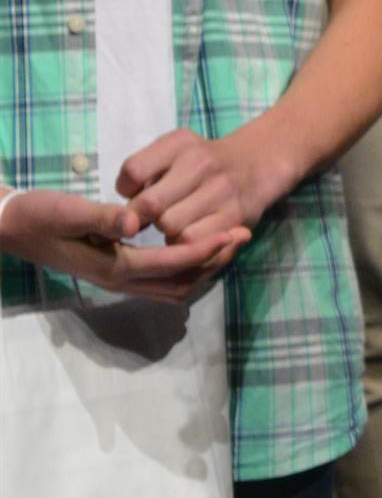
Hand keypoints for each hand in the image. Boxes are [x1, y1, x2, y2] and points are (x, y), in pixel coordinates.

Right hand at [0, 183, 246, 299]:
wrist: (11, 228)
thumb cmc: (38, 216)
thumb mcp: (66, 211)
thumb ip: (101, 217)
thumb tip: (134, 221)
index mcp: (114, 266)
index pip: (173, 263)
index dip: (206, 249)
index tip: (234, 231)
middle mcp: (120, 280)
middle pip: (181, 281)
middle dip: (215, 260)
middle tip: (242, 235)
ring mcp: (118, 281)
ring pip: (174, 286)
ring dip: (204, 266)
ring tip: (228, 241)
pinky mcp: (115, 273)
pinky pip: (162, 281)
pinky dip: (186, 268)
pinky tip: (197, 249)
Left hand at [119, 124, 280, 245]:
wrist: (257, 164)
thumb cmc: (203, 161)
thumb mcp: (175, 149)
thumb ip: (145, 169)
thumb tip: (125, 210)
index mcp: (180, 143)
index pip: (134, 171)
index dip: (126, 190)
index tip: (134, 193)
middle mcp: (201, 163)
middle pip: (150, 204)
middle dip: (142, 216)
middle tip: (148, 218)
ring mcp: (220, 191)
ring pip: (170, 226)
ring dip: (165, 231)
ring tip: (172, 224)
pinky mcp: (234, 216)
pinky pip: (194, 241)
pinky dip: (185, 242)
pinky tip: (188, 234)